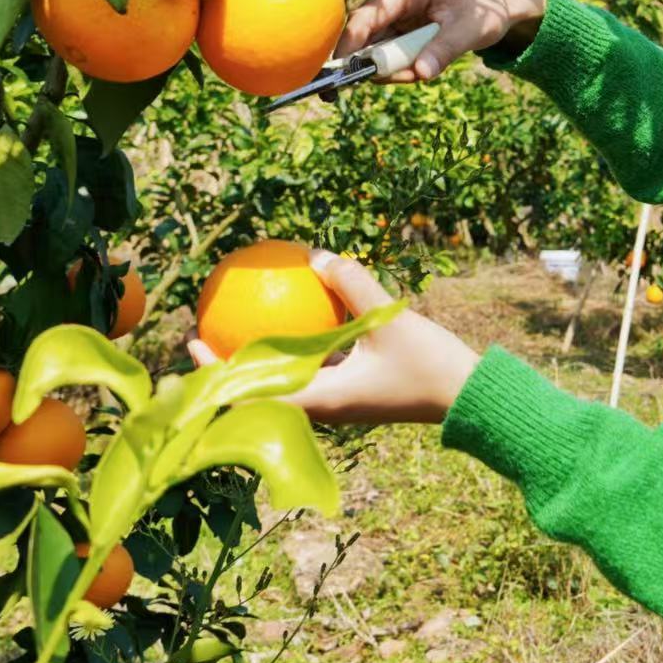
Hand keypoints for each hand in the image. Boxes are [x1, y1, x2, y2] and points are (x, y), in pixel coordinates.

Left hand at [186, 251, 481, 425]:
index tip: (192, 340)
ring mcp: (341, 403)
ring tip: (242, 325)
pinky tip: (299, 323)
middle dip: (230, 362)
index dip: (216, 370)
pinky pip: (314, 372)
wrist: (469, 397)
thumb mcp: (389, 320)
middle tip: (206, 328)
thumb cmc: (429, 365)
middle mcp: (325, 408)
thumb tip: (315, 255)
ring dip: (261, 358)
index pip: (252, 391)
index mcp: (323, 400)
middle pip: (260, 388)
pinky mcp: (357, 394)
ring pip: (287, 381)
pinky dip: (296, 353)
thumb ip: (352, 285)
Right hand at [332, 0, 545, 84]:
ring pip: (376, 47)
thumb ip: (444, 50)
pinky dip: (401, 65)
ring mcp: (395, 10)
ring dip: (392, 67)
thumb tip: (421, 73)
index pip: (366, 16)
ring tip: (421, 73)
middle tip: (405, 80)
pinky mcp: (400, 24)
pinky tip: (422, 68)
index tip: (343, 72)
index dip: (351, 44)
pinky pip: (389, 50)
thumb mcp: (470, 30)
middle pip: (366, 35)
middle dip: (377, 64)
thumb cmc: (486, 8)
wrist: (500, 2)